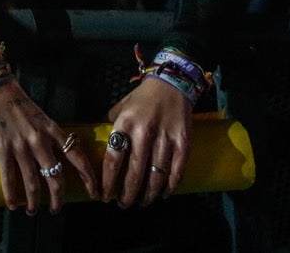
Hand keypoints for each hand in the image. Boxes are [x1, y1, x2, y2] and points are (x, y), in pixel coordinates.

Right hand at [0, 80, 98, 214]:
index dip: (88, 177)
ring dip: (35, 202)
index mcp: (52, 130)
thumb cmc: (18, 103)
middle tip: (57, 209)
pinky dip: (12, 195)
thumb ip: (52, 135)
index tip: (94, 192)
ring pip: (33, 183)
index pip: (77, 157)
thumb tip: (61, 156)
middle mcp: (40, 140)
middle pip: (56, 177)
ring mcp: (21, 146)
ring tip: (33, 211)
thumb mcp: (42, 117)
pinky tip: (14, 205)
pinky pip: (9, 178)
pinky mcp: (3, 149)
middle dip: (58, 199)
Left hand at [103, 77, 191, 208]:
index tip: (105, 196)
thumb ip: (113, 125)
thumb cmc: (143, 98)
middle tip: (124, 204)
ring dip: (148, 194)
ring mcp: (166, 138)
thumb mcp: (121, 107)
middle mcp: (145, 132)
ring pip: (156, 176)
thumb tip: (105, 146)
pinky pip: (177, 171)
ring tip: (142, 202)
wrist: (172, 84)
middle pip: (135, 173)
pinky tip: (163, 194)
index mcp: (125, 124)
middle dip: (128, 194)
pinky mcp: (183, 142)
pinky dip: (170, 186)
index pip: (114, 160)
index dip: (109, 182)